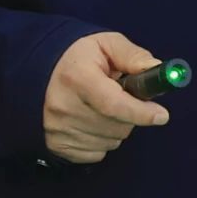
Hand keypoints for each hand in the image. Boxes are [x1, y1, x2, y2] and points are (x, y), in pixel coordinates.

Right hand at [41, 30, 174, 163]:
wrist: (35, 72)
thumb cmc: (78, 58)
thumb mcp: (105, 44)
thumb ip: (133, 56)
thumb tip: (158, 71)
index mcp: (77, 77)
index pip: (114, 103)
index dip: (141, 112)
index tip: (161, 115)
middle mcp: (64, 106)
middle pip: (117, 126)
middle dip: (131, 115)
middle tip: (122, 97)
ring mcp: (58, 130)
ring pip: (111, 142)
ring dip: (117, 128)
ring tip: (103, 108)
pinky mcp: (56, 146)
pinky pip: (97, 153)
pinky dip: (102, 141)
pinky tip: (92, 122)